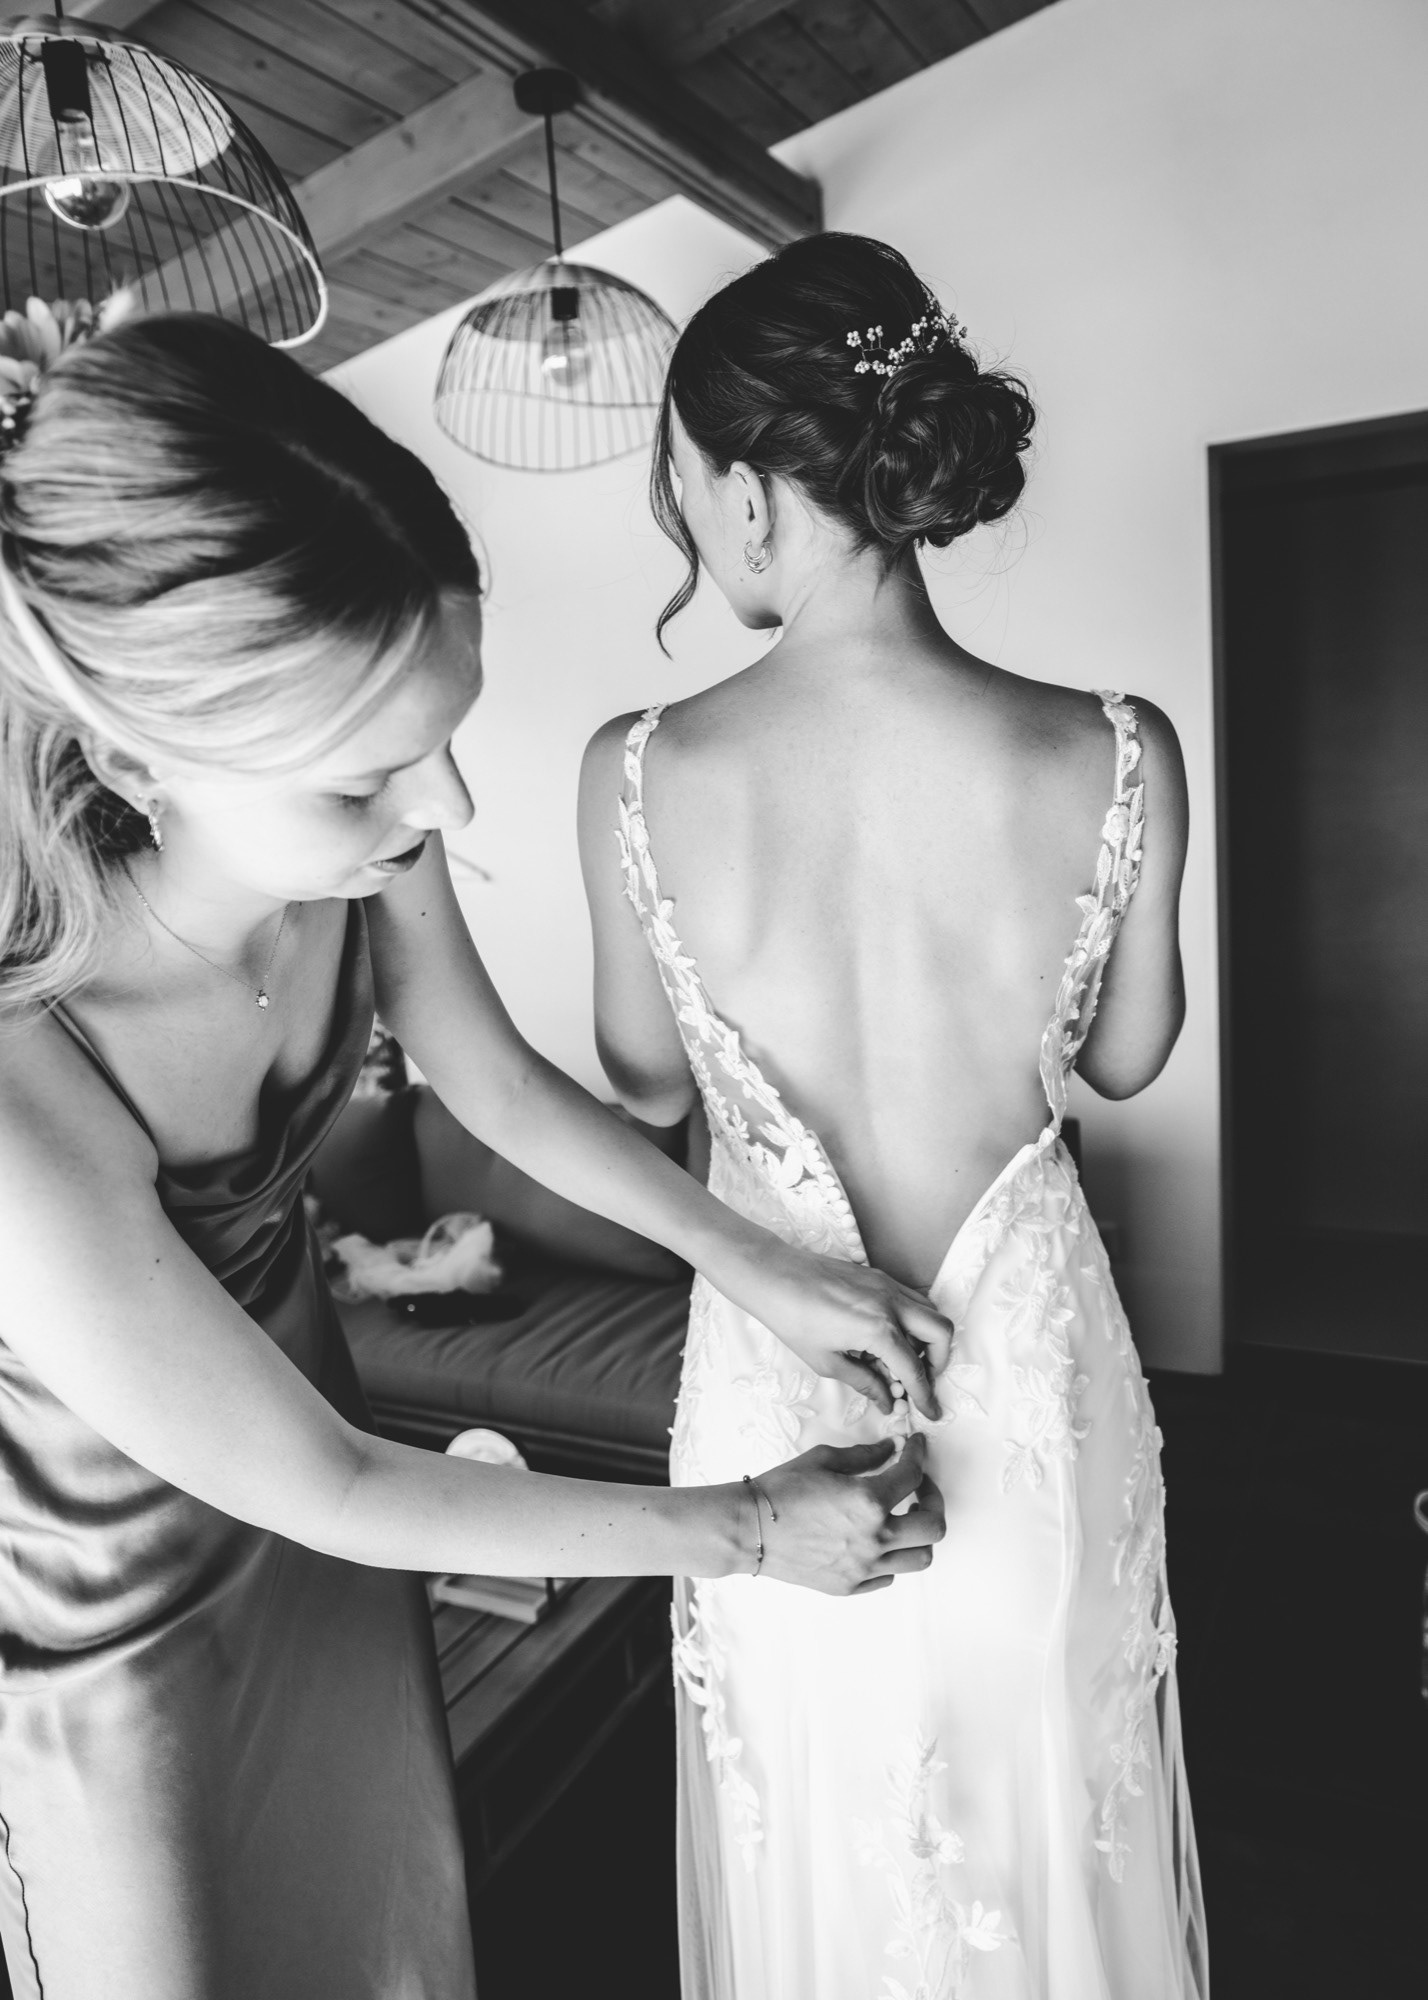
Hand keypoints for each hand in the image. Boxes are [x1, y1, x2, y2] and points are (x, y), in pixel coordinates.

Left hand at [740, 1242, 953, 1420]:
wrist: (776, 1277)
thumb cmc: (794, 1320)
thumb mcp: (828, 1362)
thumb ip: (865, 1382)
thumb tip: (887, 1401)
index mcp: (879, 1330)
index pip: (915, 1370)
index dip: (925, 1396)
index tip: (930, 1412)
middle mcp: (892, 1304)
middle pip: (942, 1332)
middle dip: (939, 1362)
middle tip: (921, 1381)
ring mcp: (888, 1286)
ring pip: (931, 1312)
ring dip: (928, 1339)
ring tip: (904, 1360)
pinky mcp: (880, 1277)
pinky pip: (913, 1299)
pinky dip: (914, 1321)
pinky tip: (890, 1337)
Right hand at [744, 1435, 945, 1595]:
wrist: (749, 1529)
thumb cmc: (781, 1490)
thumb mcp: (823, 1459)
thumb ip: (865, 1456)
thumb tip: (891, 1449)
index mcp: (869, 1502)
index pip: (913, 1475)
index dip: (919, 1454)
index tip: (916, 1446)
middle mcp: (874, 1539)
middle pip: (933, 1527)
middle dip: (933, 1500)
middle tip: (919, 1486)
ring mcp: (864, 1567)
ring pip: (920, 1559)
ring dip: (919, 1535)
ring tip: (903, 1518)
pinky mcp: (850, 1585)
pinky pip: (888, 1576)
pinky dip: (891, 1558)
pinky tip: (876, 1540)